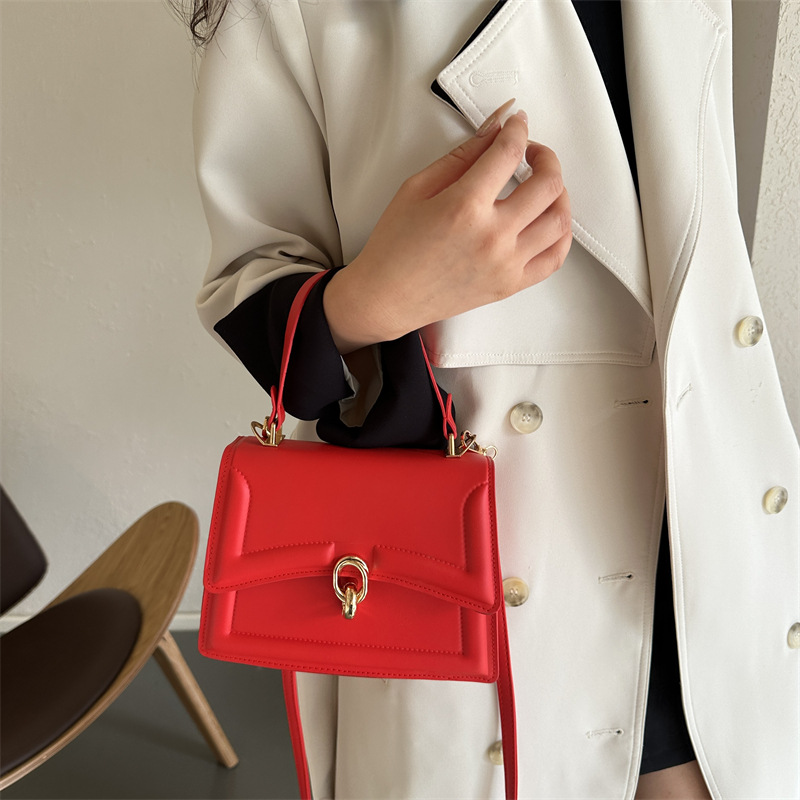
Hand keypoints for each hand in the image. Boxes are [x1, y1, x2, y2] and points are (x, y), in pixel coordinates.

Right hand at [324, 99, 571, 352]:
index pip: (509, 153)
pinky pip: (555, 258)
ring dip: (558, 193)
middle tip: (532, 152)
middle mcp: (492, 236)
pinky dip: (561, 234)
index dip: (517, 129)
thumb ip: (462, 156)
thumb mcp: (417, 188)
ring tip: (543, 185)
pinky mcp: (510, 285)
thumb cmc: (394, 246)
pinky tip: (549, 220)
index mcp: (464, 207)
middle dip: (546, 157)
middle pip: (547, 184)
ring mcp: (505, 264)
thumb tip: (495, 128)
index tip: (517, 123)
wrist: (386, 298)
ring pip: (559, 220)